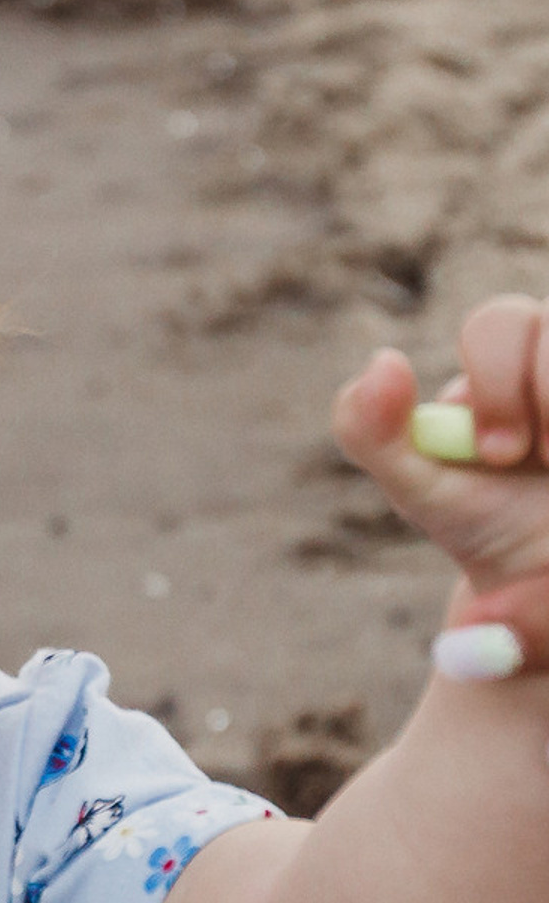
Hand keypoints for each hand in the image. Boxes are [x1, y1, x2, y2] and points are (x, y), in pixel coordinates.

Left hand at [333, 294, 548, 668]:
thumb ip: (371, 430)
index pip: (500, 323)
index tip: (495, 454)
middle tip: (537, 458)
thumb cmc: (487, 522)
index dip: (496, 382)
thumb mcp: (421, 487)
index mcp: (507, 360)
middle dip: (547, 390)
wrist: (544, 578)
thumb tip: (382, 361)